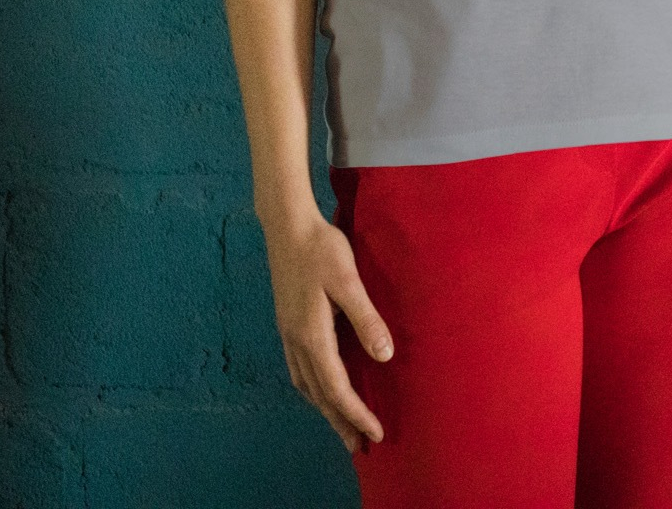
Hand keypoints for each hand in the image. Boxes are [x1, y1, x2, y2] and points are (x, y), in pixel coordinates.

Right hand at [261, 207, 394, 453]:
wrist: (287, 225)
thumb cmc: (321, 248)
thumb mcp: (348, 280)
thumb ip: (365, 318)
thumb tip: (384, 357)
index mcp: (312, 335)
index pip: (337, 388)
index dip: (356, 413)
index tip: (376, 434)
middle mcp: (297, 340)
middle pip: (319, 394)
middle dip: (340, 421)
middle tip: (358, 446)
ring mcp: (288, 332)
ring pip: (306, 384)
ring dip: (325, 408)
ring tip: (342, 425)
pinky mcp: (287, 322)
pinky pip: (299, 369)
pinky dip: (313, 388)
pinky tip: (320, 387)